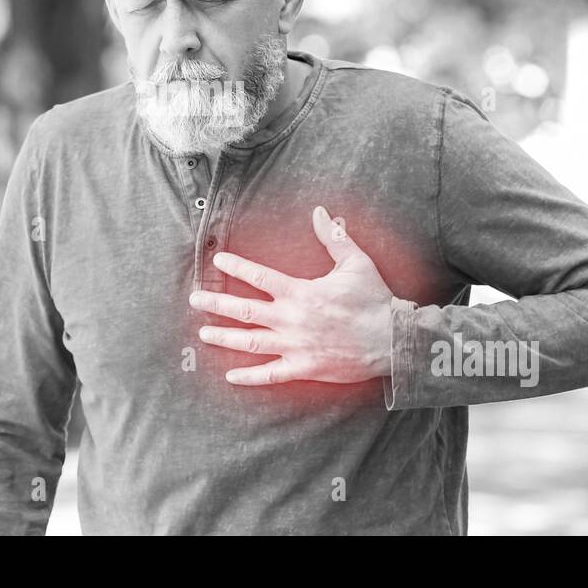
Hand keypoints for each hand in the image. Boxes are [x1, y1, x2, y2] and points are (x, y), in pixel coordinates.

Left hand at [189, 206, 394, 385]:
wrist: (392, 340)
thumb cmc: (374, 300)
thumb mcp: (356, 263)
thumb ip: (333, 237)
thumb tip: (320, 211)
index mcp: (301, 292)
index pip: (260, 276)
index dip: (237, 267)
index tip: (218, 261)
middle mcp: (292, 319)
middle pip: (244, 311)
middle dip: (216, 304)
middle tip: (195, 300)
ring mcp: (295, 346)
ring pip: (250, 342)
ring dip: (224, 338)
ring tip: (204, 334)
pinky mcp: (304, 368)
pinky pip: (271, 374)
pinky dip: (249, 376)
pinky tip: (231, 375)